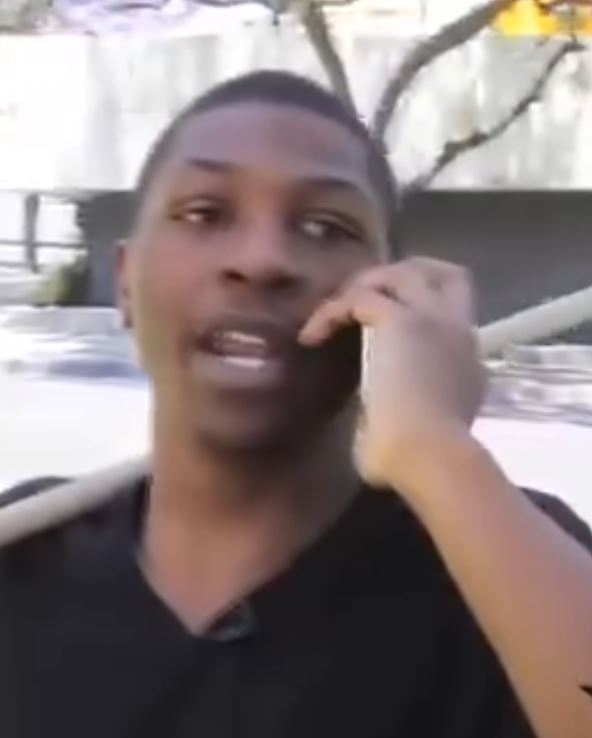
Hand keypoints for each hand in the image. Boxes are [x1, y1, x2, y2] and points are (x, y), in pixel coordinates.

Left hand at [299, 258, 485, 489]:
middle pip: (444, 274)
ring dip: (362, 287)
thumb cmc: (426, 459)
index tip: (384, 331)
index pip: (451, 315)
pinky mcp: (401, 320)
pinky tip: (311, 337)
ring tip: (330, 317)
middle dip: (403, 276)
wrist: (430, 455)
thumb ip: (415, 411)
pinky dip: (332, 312)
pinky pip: (359, 297)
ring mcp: (432, 320)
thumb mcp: (428, 430)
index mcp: (467, 359)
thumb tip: (382, 421)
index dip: (419, 312)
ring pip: (401, 272)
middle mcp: (456, 330)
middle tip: (360, 300)